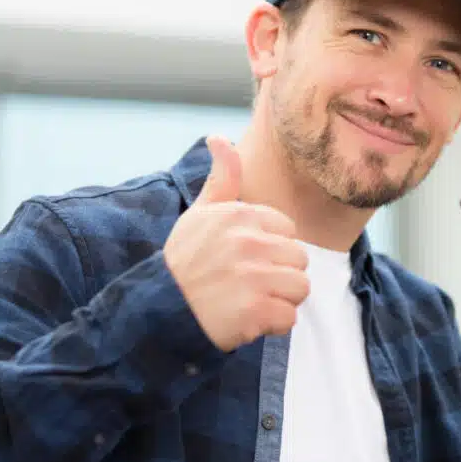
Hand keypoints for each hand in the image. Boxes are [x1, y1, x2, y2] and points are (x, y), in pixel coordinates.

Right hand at [163, 136, 309, 351]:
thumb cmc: (185, 263)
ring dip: (279, 300)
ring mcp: (254, 277)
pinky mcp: (256, 310)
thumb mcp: (199, 214)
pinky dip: (272, 325)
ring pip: (300, 288)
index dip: (271, 249)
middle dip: (278, 275)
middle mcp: (249, 241)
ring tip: (248, 301)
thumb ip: (221, 178)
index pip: (288, 230)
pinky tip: (247, 320)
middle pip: (299, 259)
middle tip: (245, 284)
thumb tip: (220, 136)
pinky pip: (290, 318)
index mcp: (240, 215)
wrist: (160, 312)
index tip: (244, 259)